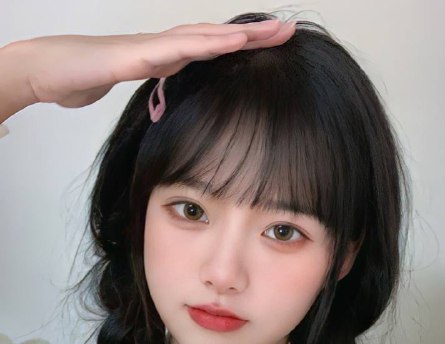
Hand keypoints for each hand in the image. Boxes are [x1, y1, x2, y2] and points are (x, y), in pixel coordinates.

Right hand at [21, 20, 294, 109]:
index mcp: (162, 56)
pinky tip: (230, 44)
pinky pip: (177, 49)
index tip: (272, 46)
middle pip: (215, 37)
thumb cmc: (80, 78)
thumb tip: (167, 104)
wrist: (46, 70)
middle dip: (253, 34)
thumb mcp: (126, 90)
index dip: (241, 47)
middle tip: (289, 29)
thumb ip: (150, 91)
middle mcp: (161, 46)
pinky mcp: (135, 55)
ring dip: (239, 35)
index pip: (210, 50)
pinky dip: (206, 45)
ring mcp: (149, 47)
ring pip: (202, 37)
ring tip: (273, 31)